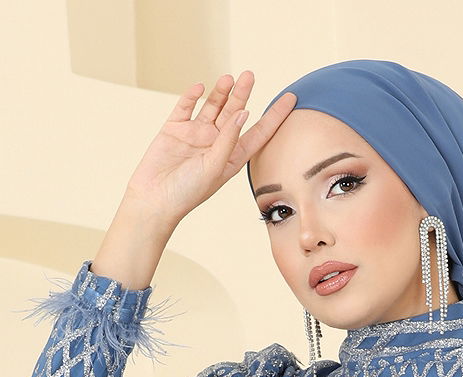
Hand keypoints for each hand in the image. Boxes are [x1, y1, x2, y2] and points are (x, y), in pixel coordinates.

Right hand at [121, 71, 295, 227]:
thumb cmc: (188, 192)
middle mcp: (216, 143)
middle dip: (242, 94)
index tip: (291, 99)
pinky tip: (200, 87)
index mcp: (232, 157)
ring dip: (220, 93)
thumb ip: (229, 139)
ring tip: (228, 78)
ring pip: (212, 107)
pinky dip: (192, 96)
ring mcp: (196, 135)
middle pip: (234, 113)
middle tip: (249, 75)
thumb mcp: (215, 167)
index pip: (259, 133)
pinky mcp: (175, 129)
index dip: (274, 116)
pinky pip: (186, 107)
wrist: (155, 199)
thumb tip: (244, 113)